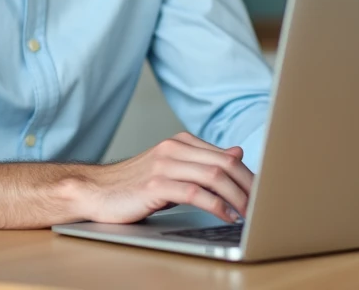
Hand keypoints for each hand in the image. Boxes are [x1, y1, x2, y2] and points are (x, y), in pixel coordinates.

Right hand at [72, 132, 252, 223]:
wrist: (96, 191)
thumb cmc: (135, 185)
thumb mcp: (173, 169)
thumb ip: (203, 161)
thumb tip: (237, 152)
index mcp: (180, 142)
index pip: (225, 156)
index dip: (248, 177)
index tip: (263, 194)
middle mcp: (173, 148)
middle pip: (224, 164)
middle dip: (248, 187)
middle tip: (262, 206)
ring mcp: (164, 165)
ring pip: (214, 176)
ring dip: (237, 198)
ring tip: (249, 214)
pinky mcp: (156, 185)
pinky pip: (196, 193)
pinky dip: (217, 206)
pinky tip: (226, 216)